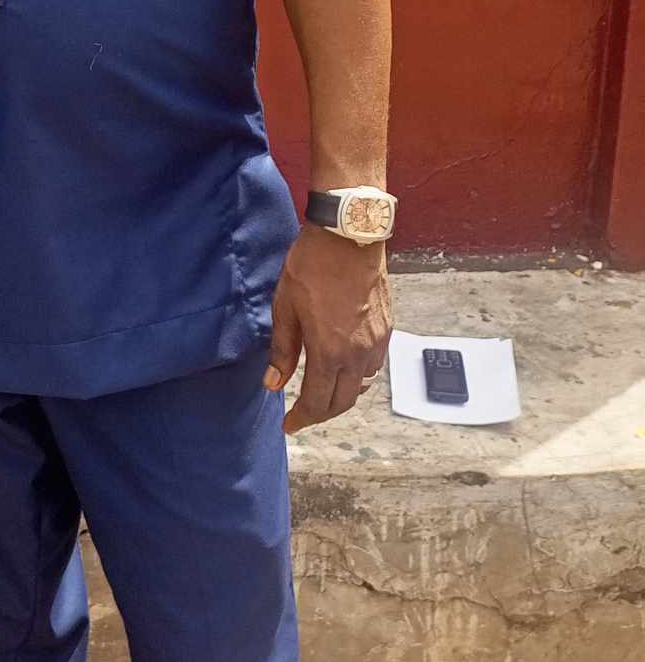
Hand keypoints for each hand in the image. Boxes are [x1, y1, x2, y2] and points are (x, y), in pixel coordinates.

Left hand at [266, 223, 391, 434]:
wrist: (348, 235)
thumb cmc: (311, 268)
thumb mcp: (285, 308)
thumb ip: (282, 350)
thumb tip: (274, 384)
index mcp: (329, 352)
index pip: (317, 403)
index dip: (301, 419)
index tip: (288, 425)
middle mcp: (358, 354)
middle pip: (343, 402)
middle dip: (321, 413)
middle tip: (302, 414)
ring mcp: (376, 342)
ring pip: (361, 386)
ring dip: (341, 396)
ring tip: (321, 392)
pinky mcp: (387, 329)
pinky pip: (373, 366)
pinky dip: (357, 376)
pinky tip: (342, 367)